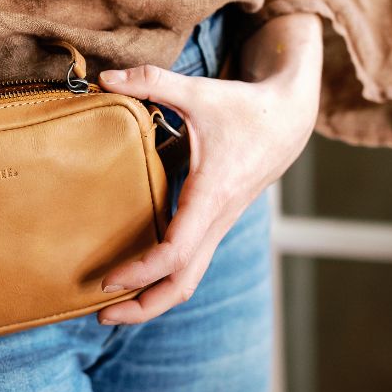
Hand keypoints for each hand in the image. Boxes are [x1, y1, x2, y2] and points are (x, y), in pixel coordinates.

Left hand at [92, 13, 322, 324]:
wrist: (290, 117)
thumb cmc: (245, 107)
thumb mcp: (198, 92)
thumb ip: (150, 82)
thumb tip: (104, 76)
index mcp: (211, 195)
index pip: (176, 251)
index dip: (141, 270)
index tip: (107, 279)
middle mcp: (217, 219)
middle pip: (184, 283)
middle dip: (144, 306)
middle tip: (100, 315)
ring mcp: (218, 225)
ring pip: (189, 278)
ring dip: (153, 298)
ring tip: (110, 308)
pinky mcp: (215, 222)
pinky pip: (190, 262)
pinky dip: (163, 278)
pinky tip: (134, 278)